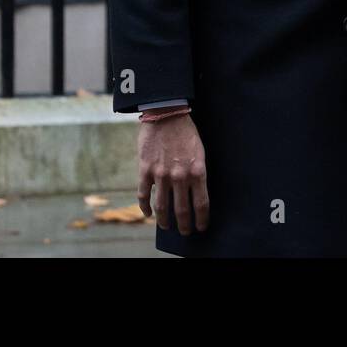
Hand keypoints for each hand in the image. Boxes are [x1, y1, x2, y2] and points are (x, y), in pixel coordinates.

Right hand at [137, 112, 208, 235]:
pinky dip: (145, 207)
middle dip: (185, 224)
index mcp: (197, 171)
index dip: (202, 219)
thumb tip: (195, 191)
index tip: (202, 227)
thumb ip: (197, 172)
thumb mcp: (200, 152)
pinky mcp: (145, 170)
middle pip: (182, 209)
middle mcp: (180, 177)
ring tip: (167, 227)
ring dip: (165, 220)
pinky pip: (144, 195)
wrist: (167, 114)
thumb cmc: (187, 132)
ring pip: (162, 206)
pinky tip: (147, 214)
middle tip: (186, 232)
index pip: (202, 203)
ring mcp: (161, 175)